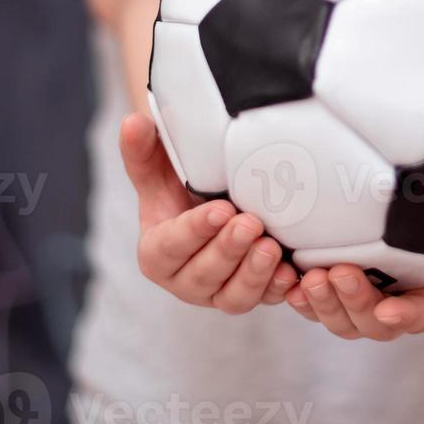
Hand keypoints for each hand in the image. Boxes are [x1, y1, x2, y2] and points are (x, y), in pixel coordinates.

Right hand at [119, 112, 298, 311]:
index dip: (195, 232)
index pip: (170, 247)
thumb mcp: (159, 170)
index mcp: (156, 253)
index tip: (220, 210)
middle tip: (251, 223)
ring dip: (254, 274)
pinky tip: (291, 272)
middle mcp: (184, 281)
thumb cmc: (181, 190)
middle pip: (203, 276)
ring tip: (271, 246)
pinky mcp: (249, 295)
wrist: (212, 204)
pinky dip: (277, 289)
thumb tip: (132, 123)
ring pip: (233, 297)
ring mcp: (218, 293)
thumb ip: (142, 150)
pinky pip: (264, 301)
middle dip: (228, 251)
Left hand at [283, 205, 423, 340]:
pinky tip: (284, 276)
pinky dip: (293, 295)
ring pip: (338, 319)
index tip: (388, 311)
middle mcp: (390, 296)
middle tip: (337, 274)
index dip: (406, 316)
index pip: (423, 314)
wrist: (369, 171)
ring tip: (310, 276)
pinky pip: (304, 302)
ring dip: (324, 305)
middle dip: (356, 306)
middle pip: (374, 324)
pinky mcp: (318, 281)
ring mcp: (352, 292)